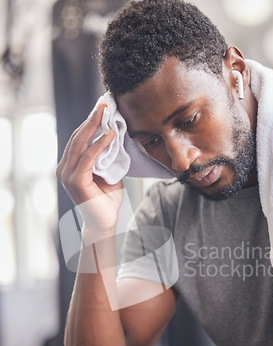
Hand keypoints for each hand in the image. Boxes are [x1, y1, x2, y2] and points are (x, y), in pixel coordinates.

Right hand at [56, 103, 123, 234]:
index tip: (102, 107)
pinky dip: (99, 145)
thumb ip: (107, 156)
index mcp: (69, 165)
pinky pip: (88, 158)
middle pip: (77, 137)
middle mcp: (64, 168)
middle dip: (92, 119)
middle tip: (104, 103)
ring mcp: (67, 175)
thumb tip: (114, 135)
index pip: (78, 139)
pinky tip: (110, 134)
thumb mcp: (108, 172)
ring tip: (107, 112)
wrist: (105, 222)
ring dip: (95, 126)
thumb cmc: (106, 199)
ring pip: (81, 144)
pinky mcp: (75, 181)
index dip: (90, 122)